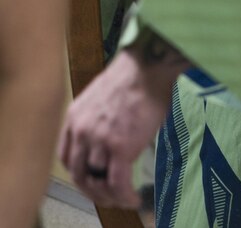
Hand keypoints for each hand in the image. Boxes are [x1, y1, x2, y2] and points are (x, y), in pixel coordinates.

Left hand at [58, 39, 184, 207]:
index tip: (91, 179)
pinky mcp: (121, 147)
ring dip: (110, 195)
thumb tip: (109, 134)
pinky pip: (118, 182)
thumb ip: (97, 117)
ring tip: (124, 197)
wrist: (150, 66)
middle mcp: (82, 131)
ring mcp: (100, 140)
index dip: (78, 173)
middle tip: (107, 195)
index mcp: (74, 116)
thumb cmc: (135, 74)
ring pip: (98, 180)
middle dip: (93, 189)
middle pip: (79, 173)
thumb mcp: (102, 94)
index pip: (66, 157)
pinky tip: (134, 198)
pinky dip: (125, 195)